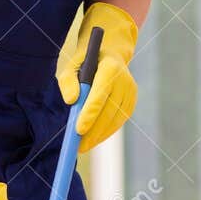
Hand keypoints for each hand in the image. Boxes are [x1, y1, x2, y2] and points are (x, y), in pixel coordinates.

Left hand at [57, 2, 137, 151]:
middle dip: (93, 130)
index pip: (100, 94)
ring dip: (99, 135)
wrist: (110, 53)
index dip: (90, 114)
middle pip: (108, 111)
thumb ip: (68, 81)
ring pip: (115, 119)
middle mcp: (125, 80)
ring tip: (84, 146)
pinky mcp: (132, 102)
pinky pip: (119, 121)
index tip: (78, 130)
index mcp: (110, 67)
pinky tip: (95, 138)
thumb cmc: (86, 61)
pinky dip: (106, 132)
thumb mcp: (72, 64)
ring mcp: (131, 92)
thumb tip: (70, 101)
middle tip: (78, 146)